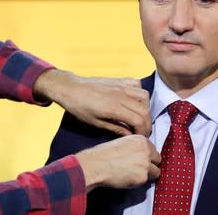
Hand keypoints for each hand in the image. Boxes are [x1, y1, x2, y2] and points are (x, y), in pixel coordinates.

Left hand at [33, 69, 150, 135]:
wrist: (71, 88)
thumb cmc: (79, 107)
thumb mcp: (96, 123)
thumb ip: (116, 128)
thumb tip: (130, 135)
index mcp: (114, 108)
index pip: (139, 120)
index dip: (143, 131)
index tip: (140, 137)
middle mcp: (121, 95)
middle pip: (145, 110)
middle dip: (147, 123)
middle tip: (142, 130)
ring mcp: (121, 86)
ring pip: (145, 96)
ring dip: (146, 108)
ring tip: (139, 116)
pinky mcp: (120, 80)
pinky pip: (137, 84)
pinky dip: (140, 93)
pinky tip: (134, 100)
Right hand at [75, 135, 160, 191]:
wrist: (97, 165)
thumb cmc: (105, 154)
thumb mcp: (123, 142)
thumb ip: (136, 147)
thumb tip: (142, 155)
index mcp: (141, 140)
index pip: (152, 149)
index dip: (147, 156)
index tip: (140, 160)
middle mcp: (146, 150)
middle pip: (157, 159)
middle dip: (150, 164)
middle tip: (139, 169)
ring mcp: (146, 163)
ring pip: (156, 171)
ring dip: (148, 174)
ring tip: (134, 174)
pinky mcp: (143, 176)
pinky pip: (147, 181)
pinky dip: (139, 182)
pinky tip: (128, 178)